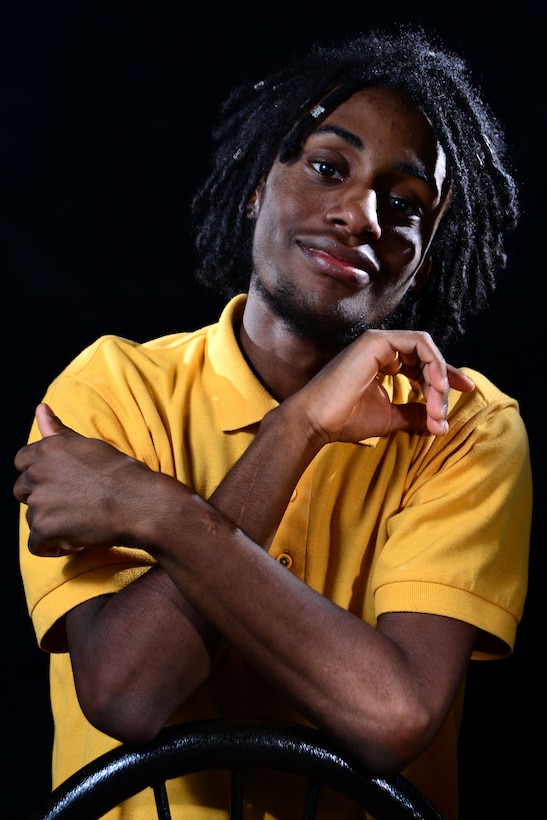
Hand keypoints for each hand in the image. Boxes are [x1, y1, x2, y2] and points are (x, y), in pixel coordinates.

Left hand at [14, 403, 155, 556]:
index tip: (59, 484)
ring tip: (81, 522)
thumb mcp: (89, 445)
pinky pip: (36, 545)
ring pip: (32, 518)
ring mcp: (40, 501)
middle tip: (74, 504)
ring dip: (52, 523)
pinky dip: (53, 547)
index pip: (22, 461)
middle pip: (22, 490)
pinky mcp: (45, 528)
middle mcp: (38, 472)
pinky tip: (76, 541)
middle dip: (43, 499)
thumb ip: (59, 431)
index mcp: (48, 449)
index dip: (39, 475)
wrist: (141, 503)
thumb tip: (41, 408)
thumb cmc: (122, 473)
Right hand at [289, 329, 473, 444]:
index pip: (422, 363)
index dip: (445, 378)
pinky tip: (437, 387)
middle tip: (443, 413)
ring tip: (439, 405)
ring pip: (426, 348)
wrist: (317, 422)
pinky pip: (419, 345)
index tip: (465, 392)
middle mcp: (381, 347)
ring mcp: (378, 341)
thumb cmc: (345, 420)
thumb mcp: (390, 417)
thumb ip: (415, 413)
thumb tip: (439, 422)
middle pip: (427, 356)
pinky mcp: (377, 341)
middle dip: (444, 384)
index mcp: (382, 361)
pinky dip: (433, 364)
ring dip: (439, 377)